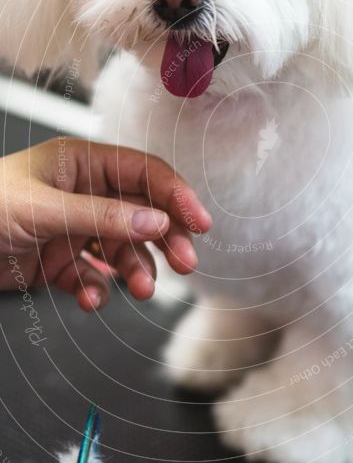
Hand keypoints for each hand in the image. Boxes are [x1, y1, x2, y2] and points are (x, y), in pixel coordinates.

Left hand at [0, 137, 210, 310]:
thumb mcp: (43, 209)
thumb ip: (102, 216)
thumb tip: (156, 221)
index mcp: (80, 165)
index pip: (143, 174)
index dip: (175, 196)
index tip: (199, 223)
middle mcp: (81, 195)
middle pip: (140, 213)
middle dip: (164, 238)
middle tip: (184, 264)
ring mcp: (71, 229)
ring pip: (120, 249)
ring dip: (134, 270)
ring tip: (140, 290)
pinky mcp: (57, 262)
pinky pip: (91, 276)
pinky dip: (96, 289)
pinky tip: (88, 297)